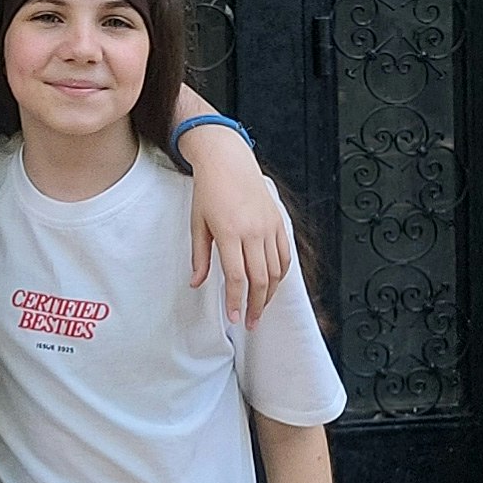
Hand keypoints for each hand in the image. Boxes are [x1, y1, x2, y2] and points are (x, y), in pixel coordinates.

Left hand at [185, 131, 292, 324]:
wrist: (228, 160)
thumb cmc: (209, 190)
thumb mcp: (198, 223)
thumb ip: (200, 257)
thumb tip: (197, 283)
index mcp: (230, 232)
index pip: (237, 277)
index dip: (236, 301)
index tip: (233, 317)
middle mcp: (253, 231)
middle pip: (260, 279)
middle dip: (256, 305)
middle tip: (250, 322)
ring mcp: (269, 226)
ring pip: (277, 270)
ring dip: (270, 293)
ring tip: (260, 308)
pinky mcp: (279, 221)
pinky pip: (285, 254)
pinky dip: (282, 273)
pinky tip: (274, 284)